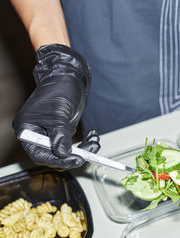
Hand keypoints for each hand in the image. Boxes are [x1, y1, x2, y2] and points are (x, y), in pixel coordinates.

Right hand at [12, 44, 99, 168]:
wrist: (68, 77)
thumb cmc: (59, 90)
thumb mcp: (59, 114)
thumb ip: (60, 135)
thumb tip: (63, 154)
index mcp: (27, 130)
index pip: (40, 154)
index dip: (59, 160)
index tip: (77, 159)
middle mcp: (36, 134)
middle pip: (53, 155)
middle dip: (73, 155)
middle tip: (90, 153)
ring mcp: (49, 133)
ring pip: (65, 152)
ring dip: (82, 150)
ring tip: (95, 142)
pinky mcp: (61, 132)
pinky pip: (72, 144)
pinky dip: (84, 144)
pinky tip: (93, 136)